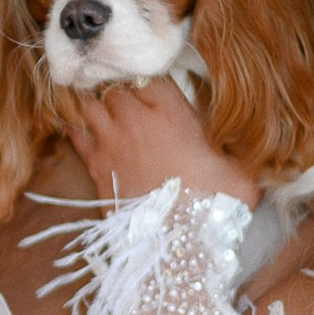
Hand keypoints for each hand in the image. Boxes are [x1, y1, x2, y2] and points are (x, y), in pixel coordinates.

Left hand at [68, 79, 260, 207]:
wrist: (178, 241)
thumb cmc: (215, 202)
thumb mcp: (238, 170)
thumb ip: (233, 148)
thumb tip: (237, 143)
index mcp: (171, 111)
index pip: (148, 74)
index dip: (147, 76)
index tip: (151, 83)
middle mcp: (136, 120)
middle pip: (113, 86)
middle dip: (118, 88)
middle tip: (126, 97)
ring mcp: (111, 141)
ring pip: (89, 103)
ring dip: (95, 103)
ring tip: (103, 108)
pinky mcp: (95, 165)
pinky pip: (75, 133)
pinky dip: (77, 127)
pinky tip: (84, 127)